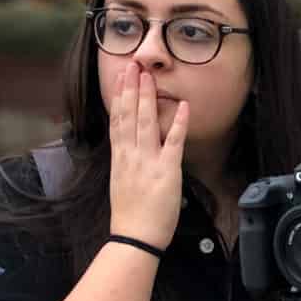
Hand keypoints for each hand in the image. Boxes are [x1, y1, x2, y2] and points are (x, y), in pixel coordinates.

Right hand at [108, 63, 188, 250]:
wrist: (135, 236)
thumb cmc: (131, 215)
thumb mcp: (122, 182)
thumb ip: (127, 162)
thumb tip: (131, 148)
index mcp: (120, 158)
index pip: (118, 120)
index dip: (120, 96)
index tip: (121, 77)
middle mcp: (131, 155)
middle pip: (129, 115)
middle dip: (132, 88)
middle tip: (133, 64)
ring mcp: (148, 162)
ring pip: (146, 123)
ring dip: (148, 98)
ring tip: (150, 76)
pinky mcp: (166, 171)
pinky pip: (172, 142)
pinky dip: (177, 123)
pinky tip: (182, 106)